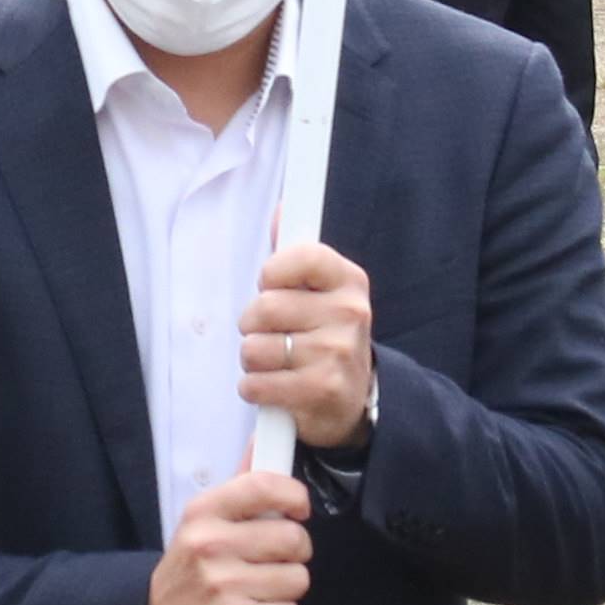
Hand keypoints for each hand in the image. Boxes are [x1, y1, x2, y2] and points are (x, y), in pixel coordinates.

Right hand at [148, 467, 311, 604]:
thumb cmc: (190, 569)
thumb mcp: (203, 521)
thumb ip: (240, 484)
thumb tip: (263, 439)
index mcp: (204, 512)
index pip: (265, 486)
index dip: (295, 496)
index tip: (297, 509)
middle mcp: (210, 544)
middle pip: (294, 538)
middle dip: (294, 553)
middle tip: (273, 559)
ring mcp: (222, 584)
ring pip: (297, 579)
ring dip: (286, 588)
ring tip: (258, 589)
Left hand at [237, 239, 374, 449]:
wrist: (351, 396)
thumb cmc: (322, 333)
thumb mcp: (317, 290)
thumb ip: (295, 252)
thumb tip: (283, 209)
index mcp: (348, 280)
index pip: (302, 255)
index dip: (273, 272)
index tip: (271, 285)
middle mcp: (350, 313)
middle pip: (264, 307)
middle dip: (253, 324)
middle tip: (274, 334)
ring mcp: (337, 353)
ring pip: (254, 348)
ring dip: (253, 360)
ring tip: (278, 362)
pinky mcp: (322, 390)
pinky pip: (256, 383)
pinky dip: (254, 388)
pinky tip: (275, 387)